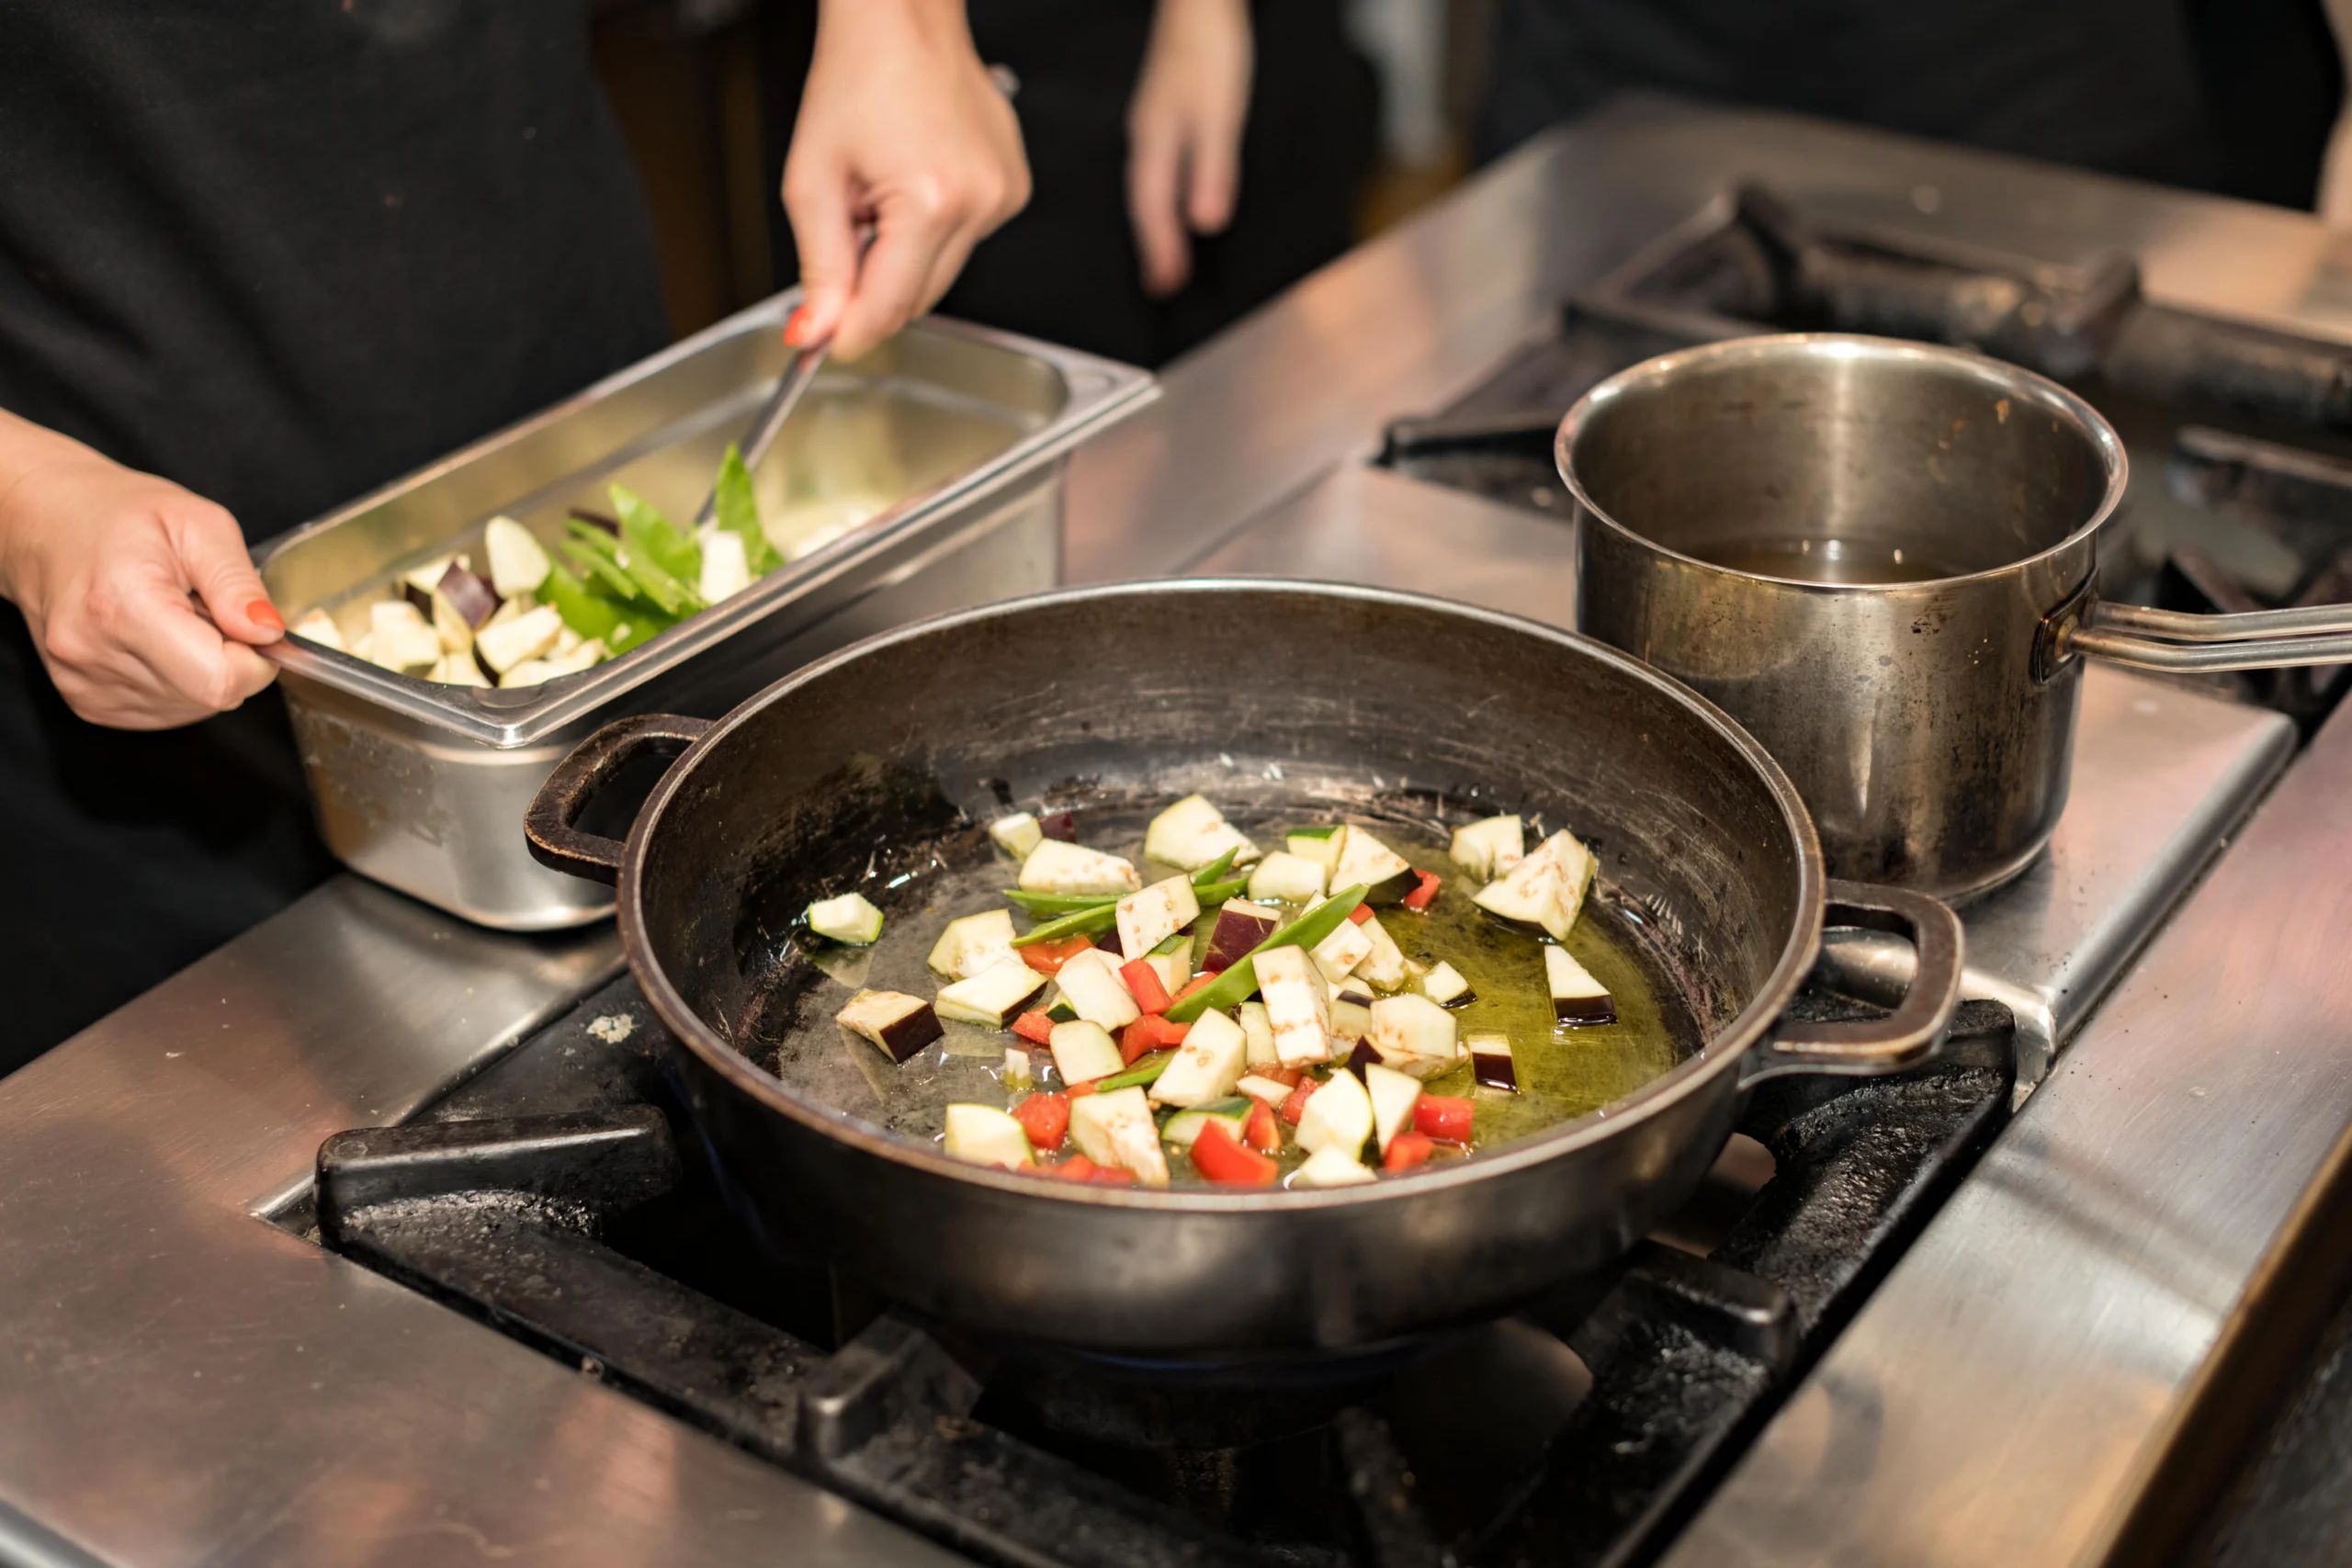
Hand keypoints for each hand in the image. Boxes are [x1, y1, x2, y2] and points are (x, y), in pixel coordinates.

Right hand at [0, 414, 281, 728]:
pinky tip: (154, 640)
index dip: (255, 660)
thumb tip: (268, 632)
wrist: (45, 523)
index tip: (249, 627)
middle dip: (228, 659)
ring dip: (200, 670)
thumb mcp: (198, 524)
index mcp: (124, 606)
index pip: (219, 680)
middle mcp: (94, 653)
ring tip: (173, 619)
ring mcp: (83, 683)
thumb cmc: (119, 516)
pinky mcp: (84, 700)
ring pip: (189, 709)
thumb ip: (237, 582)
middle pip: (208, 697)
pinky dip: (175, 681)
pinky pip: (162, 711)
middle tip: (204, 611)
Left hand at [783, 0, 1030, 360]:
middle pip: (919, 298)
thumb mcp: (814, 179)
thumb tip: (817, 331)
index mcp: (930, 200)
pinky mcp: (1014, 189)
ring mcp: (1003, 196)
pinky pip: (965, 240)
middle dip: (874, 285)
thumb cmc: (857, 77)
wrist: (902, 21)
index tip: (822, 342)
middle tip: (845, 235)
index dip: (849, 332)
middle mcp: (979, 203)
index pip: (889, 307)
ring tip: (882, 193)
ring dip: (905, 254)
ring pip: (943, 272)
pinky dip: (934, 228)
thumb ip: (819, 266)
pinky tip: (917, 180)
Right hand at [1127, 0, 1252, 297]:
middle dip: (1153, 247)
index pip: (1153, 211)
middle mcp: (1145, 138)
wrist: (1199, 3)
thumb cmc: (1209, 51)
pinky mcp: (1163, 114)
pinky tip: (1171, 200)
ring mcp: (1151, 125)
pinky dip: (1162, 196)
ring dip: (1156, 225)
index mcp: (1154, 143)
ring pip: (1147, 188)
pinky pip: (1156, 169)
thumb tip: (1205, 224)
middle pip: (1144, 205)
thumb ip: (1212, 171)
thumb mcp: (1218, 117)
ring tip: (1165, 255)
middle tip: (1162, 285)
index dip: (1161, 251)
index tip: (1167, 287)